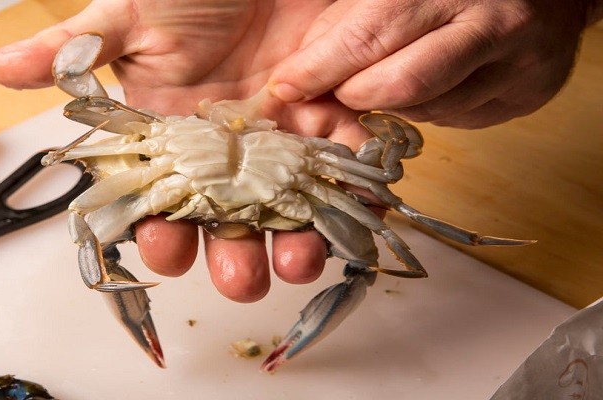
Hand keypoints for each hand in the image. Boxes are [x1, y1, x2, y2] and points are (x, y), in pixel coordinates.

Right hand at [0, 0, 365, 302]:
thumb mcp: (130, 14)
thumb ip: (73, 48)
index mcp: (170, 135)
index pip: (159, 200)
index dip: (158, 229)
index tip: (163, 246)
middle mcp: (224, 150)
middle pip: (224, 223)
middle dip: (231, 258)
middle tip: (239, 279)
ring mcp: (278, 141)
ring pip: (284, 211)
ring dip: (292, 245)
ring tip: (298, 262)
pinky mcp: (330, 120)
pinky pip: (344, 169)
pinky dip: (354, 198)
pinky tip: (355, 222)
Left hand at [269, 0, 601, 127]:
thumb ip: (347, 19)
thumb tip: (298, 71)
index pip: (366, 37)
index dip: (319, 69)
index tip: (285, 87)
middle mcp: (489, 22)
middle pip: (398, 86)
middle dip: (353, 96)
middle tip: (337, 91)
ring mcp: (517, 61)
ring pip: (427, 110)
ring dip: (391, 104)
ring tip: (388, 77)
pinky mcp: (529, 94)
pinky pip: (457, 119)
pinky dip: (429, 108)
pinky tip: (432, 83)